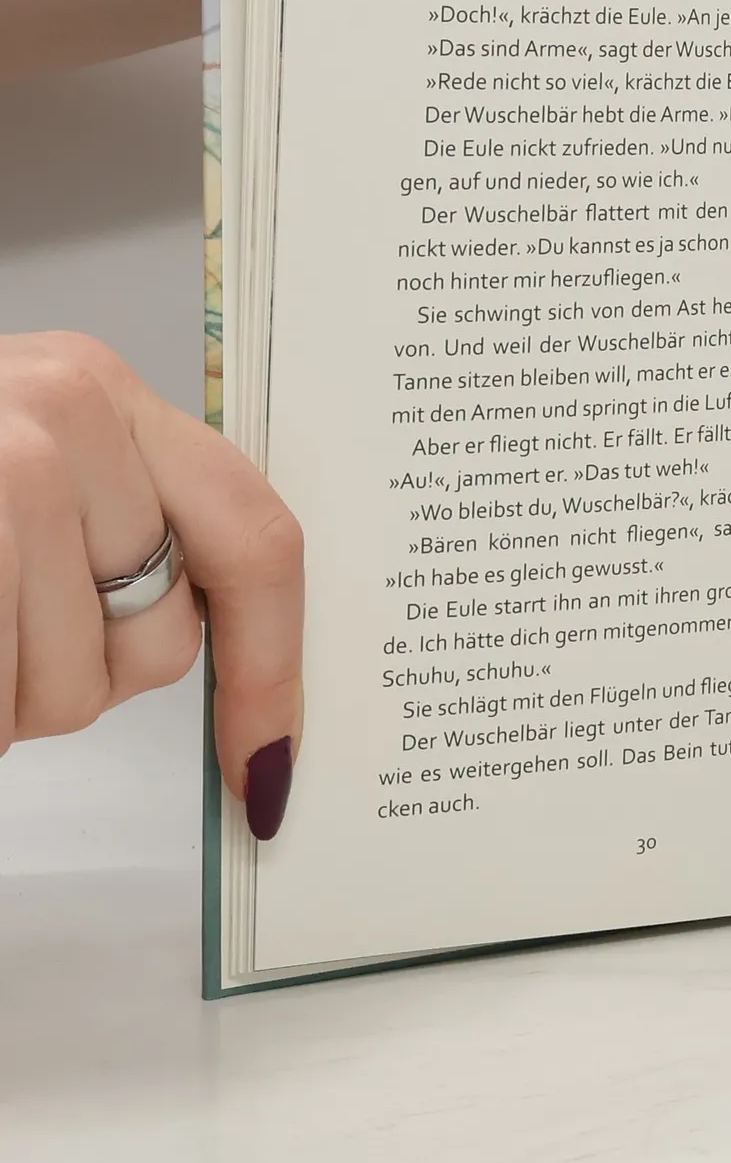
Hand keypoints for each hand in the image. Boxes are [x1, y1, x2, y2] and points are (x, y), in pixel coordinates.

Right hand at [0, 333, 302, 836]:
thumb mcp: (22, 459)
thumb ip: (114, 522)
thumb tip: (220, 662)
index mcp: (99, 392)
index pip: (255, 540)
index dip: (272, 670)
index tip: (268, 770)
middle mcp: (60, 415)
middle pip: (159, 643)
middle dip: (78, 680)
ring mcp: (0, 478)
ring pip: (67, 694)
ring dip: (1, 702)